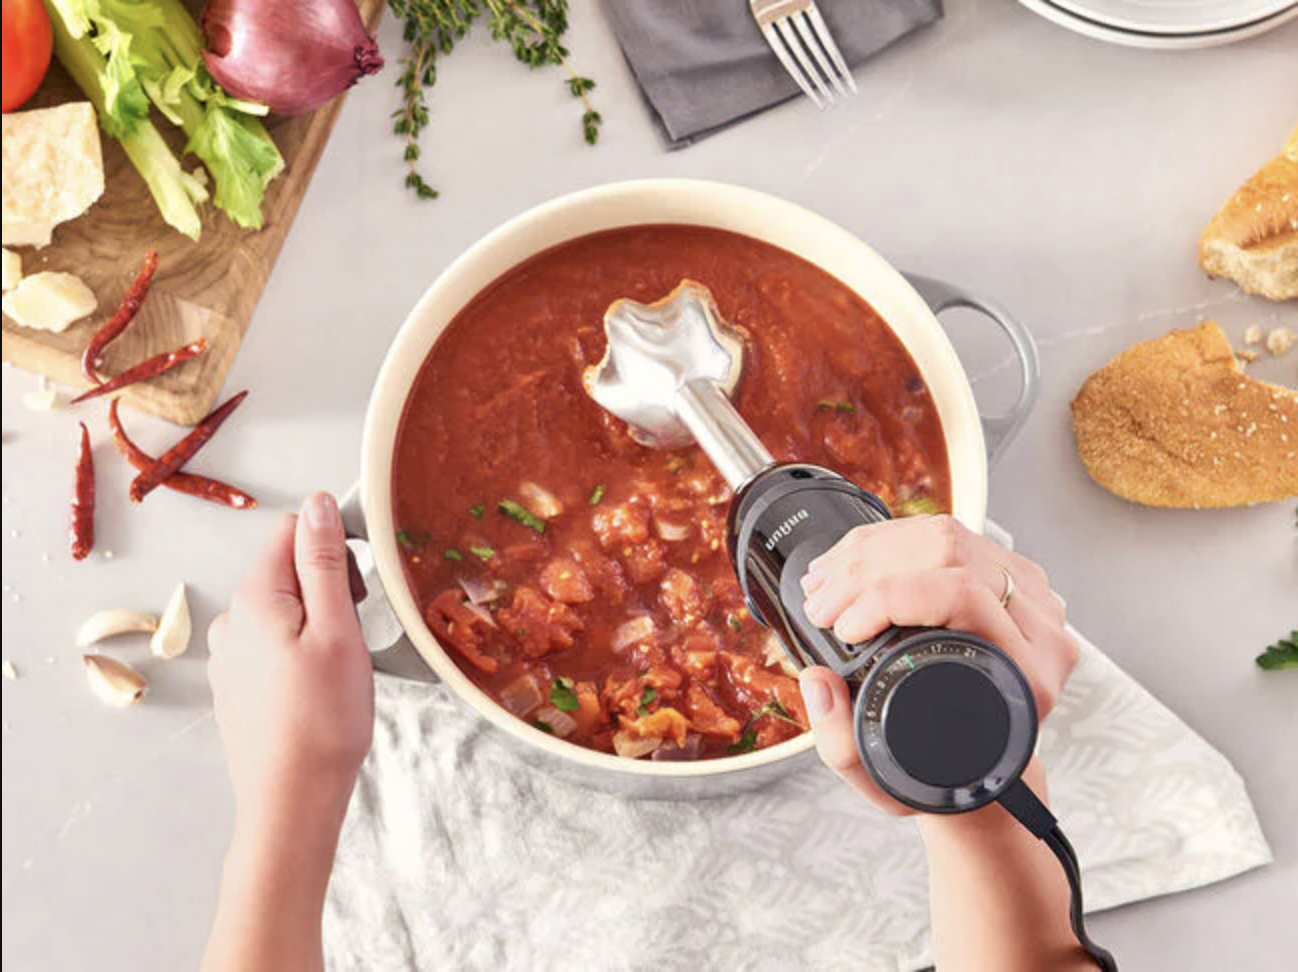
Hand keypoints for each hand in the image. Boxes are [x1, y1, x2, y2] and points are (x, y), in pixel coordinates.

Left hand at [207, 492, 373, 832]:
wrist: (291, 800)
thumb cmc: (323, 719)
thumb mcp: (337, 629)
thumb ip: (324, 562)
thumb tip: (316, 504)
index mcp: (256, 597)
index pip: (293, 532)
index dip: (334, 551)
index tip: (357, 593)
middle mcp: (232, 620)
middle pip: (288, 570)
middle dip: (329, 589)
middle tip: (352, 638)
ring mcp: (230, 656)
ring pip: (284, 611)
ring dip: (316, 625)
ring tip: (338, 670)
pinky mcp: (236, 686)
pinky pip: (274, 646)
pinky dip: (300, 655)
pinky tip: (317, 691)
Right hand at [796, 514, 1078, 815]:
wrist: (983, 768)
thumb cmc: (944, 776)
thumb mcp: (890, 784)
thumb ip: (844, 745)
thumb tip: (816, 679)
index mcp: (1029, 675)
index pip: (964, 597)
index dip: (891, 598)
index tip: (844, 627)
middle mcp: (1040, 627)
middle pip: (951, 554)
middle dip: (867, 572)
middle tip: (819, 604)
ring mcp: (1028, 595)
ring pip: (945, 534)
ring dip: (869, 551)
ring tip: (822, 583)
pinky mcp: (1004, 575)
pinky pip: (945, 534)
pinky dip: (885, 544)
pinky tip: (847, 563)